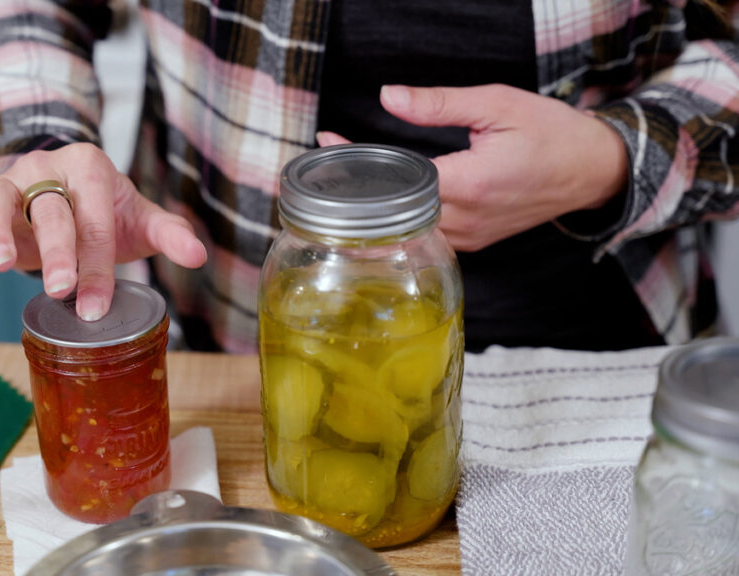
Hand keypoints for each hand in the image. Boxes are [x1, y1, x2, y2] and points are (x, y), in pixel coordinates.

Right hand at [0, 143, 206, 319]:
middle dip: (57, 252)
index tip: (96, 306)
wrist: (63, 182)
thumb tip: (198, 255)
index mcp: (89, 167)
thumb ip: (166, 232)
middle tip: (60, 290)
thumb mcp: (136, 216)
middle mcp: (45, 170)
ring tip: (2, 265)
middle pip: (50, 210)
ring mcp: (8, 186)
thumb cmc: (103, 207)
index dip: (97, 262)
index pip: (95, 216)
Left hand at [317, 84, 628, 251]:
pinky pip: (424, 237)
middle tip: (325, 164)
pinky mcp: (471, 244)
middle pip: (392, 213)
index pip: (396, 182)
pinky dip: (398, 222)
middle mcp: (466, 220)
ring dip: (373, 210)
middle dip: (356, 190)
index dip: (359, 164)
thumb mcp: (497, 105)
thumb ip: (438, 103)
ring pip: (405, 231)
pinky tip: (380, 204)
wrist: (593, 170)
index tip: (329, 144)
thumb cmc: (550, 134)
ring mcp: (468, 238)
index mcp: (471, 184)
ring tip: (344, 181)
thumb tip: (388, 96)